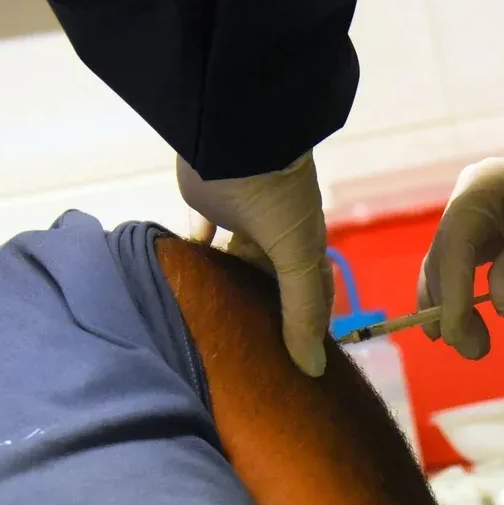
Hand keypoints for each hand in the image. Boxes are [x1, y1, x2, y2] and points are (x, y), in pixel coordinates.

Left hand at [178, 152, 332, 377]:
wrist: (237, 134)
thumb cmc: (277, 198)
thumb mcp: (298, 257)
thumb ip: (303, 311)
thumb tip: (313, 369)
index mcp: (305, 248)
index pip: (313, 297)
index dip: (308, 329)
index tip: (295, 364)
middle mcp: (277, 238)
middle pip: (272, 284)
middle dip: (264, 313)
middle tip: (249, 355)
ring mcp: (244, 220)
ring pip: (237, 264)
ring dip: (231, 288)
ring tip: (217, 326)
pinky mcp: (210, 204)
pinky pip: (204, 234)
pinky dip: (199, 252)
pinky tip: (190, 275)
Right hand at [417, 141, 503, 358]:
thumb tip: (500, 308)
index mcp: (480, 188)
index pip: (454, 245)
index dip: (452, 291)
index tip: (454, 333)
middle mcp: (464, 201)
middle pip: (441, 258)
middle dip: (448, 307)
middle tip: (471, 350)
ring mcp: (466, 219)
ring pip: (442, 268)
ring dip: (449, 308)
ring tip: (471, 347)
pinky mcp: (474, 238)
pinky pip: (457, 269)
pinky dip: (458, 298)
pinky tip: (463, 326)